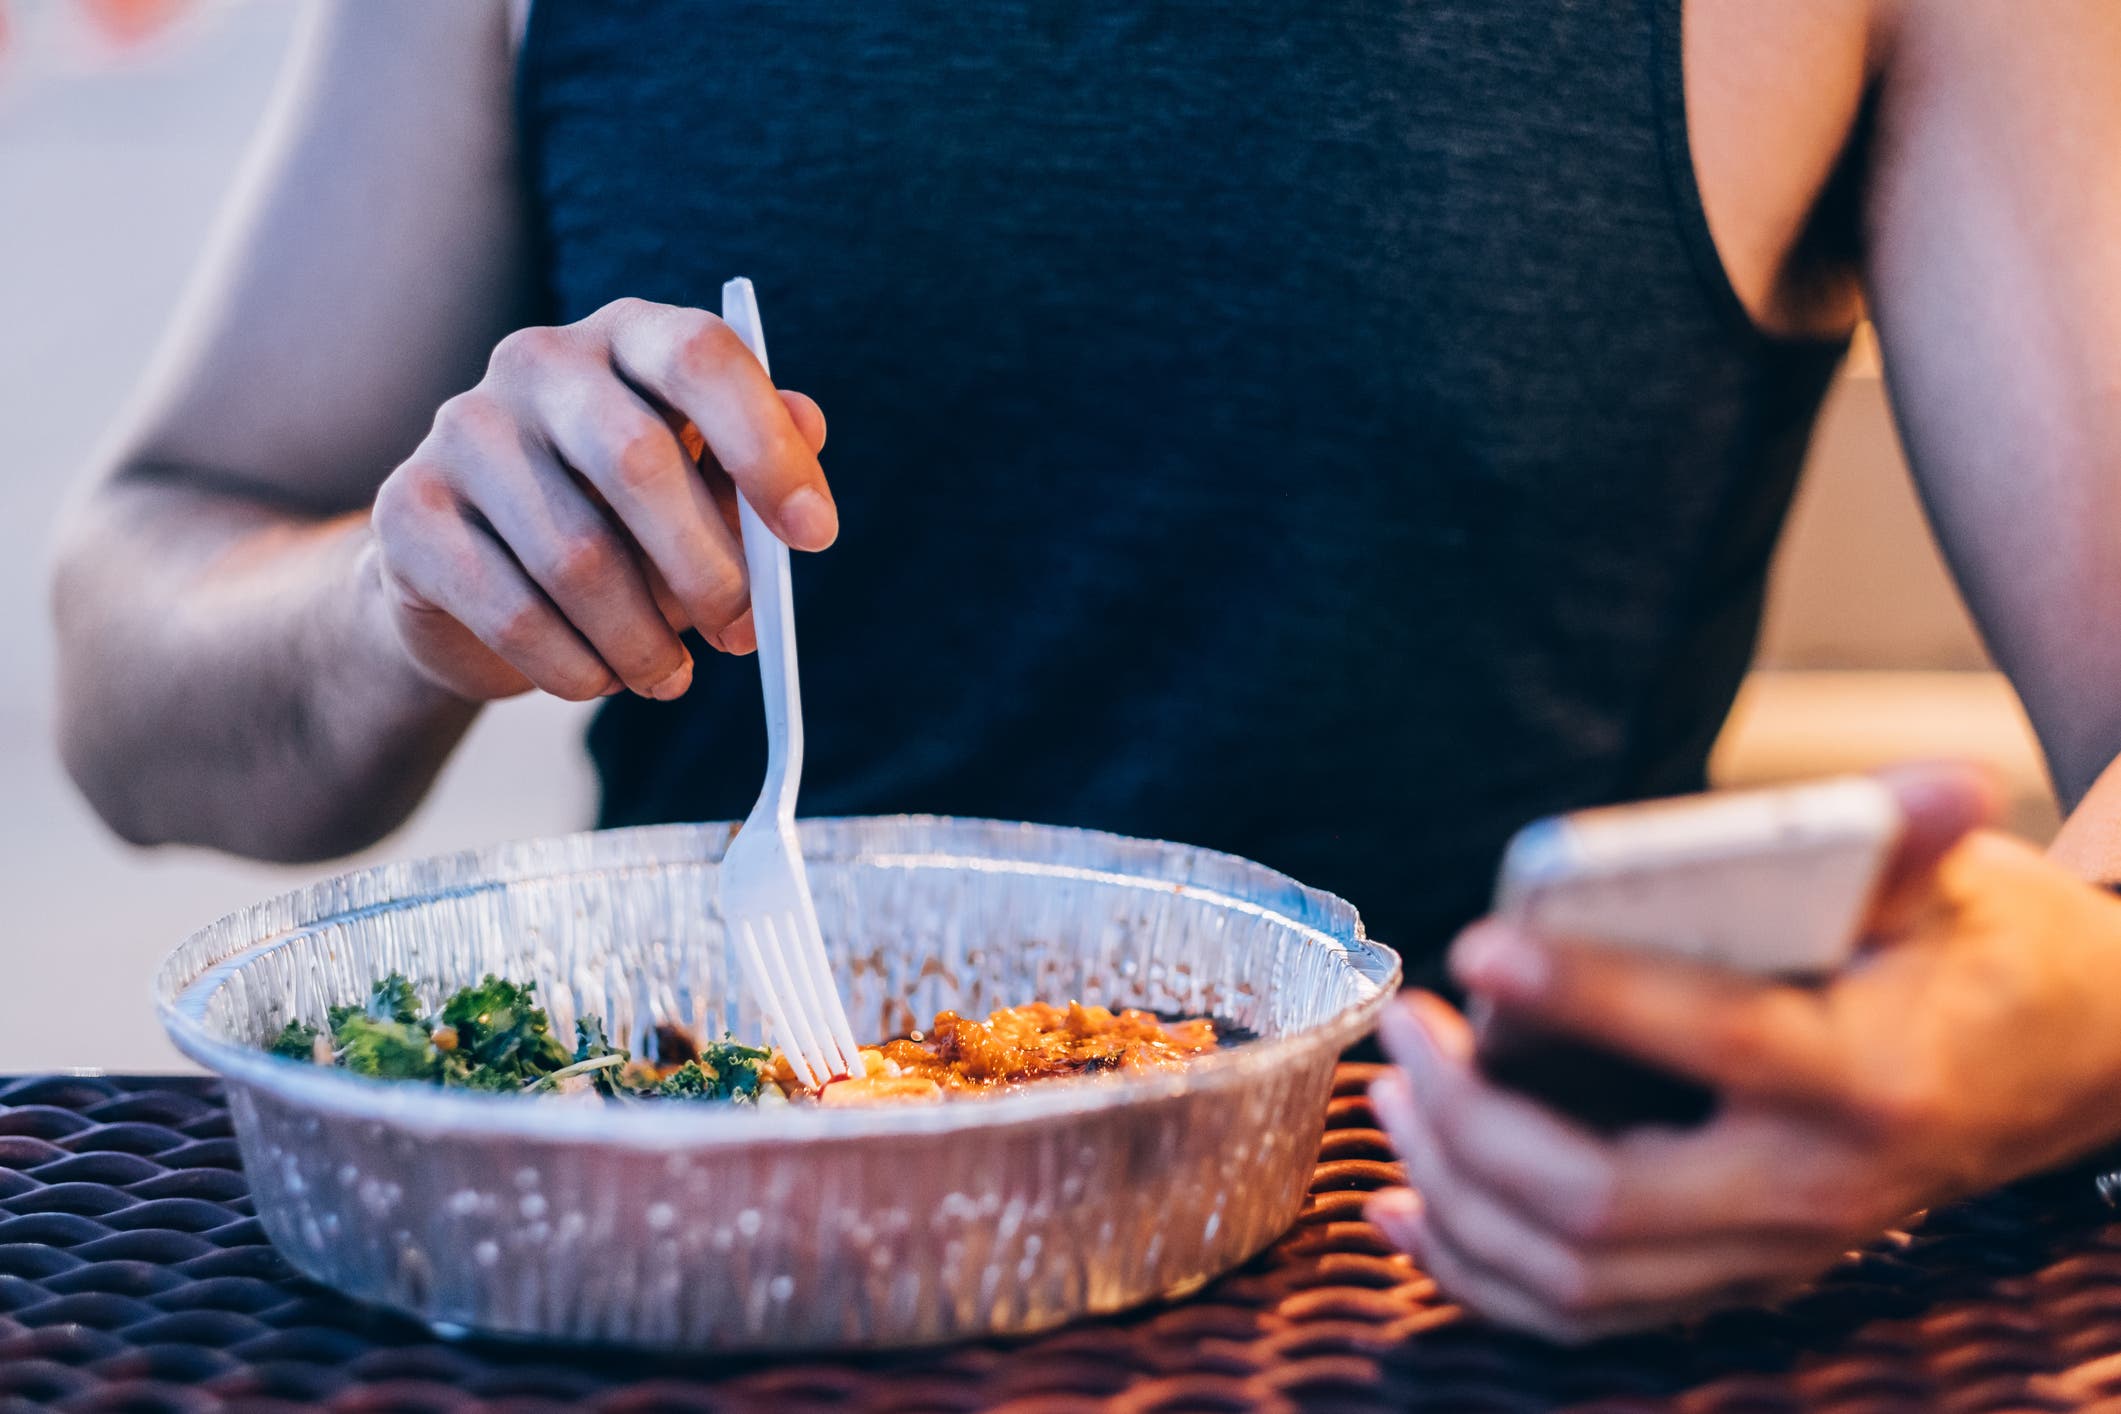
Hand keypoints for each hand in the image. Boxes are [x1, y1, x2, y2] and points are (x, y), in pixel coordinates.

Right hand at [370, 297, 833, 702]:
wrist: (470, 583)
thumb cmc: (616, 527)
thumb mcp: (697, 492)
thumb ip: (750, 466)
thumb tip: (809, 423)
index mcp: (626, 337)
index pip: (700, 356)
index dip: (765, 447)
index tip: (815, 537)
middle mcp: (537, 362)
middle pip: (637, 460)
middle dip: (709, 569)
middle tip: (742, 634)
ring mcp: (462, 429)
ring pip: (577, 557)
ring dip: (642, 640)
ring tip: (667, 675)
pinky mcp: (409, 510)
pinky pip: (514, 612)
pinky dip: (576, 667)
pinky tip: (599, 678)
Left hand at [1366, 764, 2120, 1341]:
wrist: (2066, 1064)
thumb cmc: (1992, 957)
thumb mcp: (1955, 885)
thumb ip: (1904, 840)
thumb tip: (1941, 778)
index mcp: (1866, 1076)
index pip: (1709, 1039)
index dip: (1583, 992)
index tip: (1476, 944)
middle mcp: (1815, 1189)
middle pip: (1602, 1198)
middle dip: (1470, 1121)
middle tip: (1407, 1027)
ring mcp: (1775, 1251)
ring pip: (1575, 1275)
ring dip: (1456, 1192)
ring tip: (1392, 1092)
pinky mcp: (1739, 1272)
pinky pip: (1585, 1312)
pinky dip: (1478, 1271)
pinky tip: (1404, 1208)